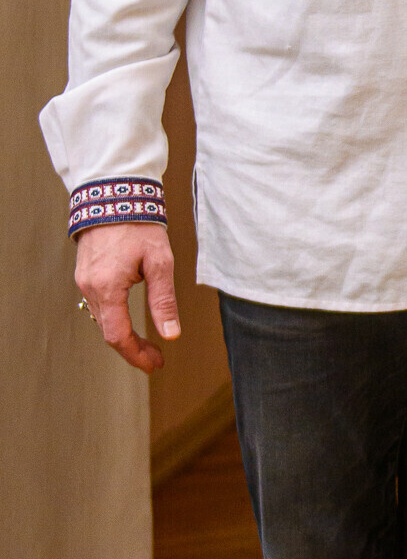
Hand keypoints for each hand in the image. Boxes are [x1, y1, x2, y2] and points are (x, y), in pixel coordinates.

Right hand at [74, 223, 180, 373]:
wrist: (113, 195)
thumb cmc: (139, 226)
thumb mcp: (159, 263)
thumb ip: (163, 300)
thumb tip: (171, 333)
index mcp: (106, 288)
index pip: (118, 335)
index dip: (136, 354)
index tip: (155, 364)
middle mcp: (89, 288)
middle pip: (108, 331)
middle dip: (132, 349)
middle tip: (155, 359)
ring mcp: (84, 280)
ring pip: (102, 319)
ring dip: (123, 334)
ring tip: (148, 344)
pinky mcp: (86, 273)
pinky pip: (98, 305)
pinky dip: (114, 318)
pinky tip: (130, 320)